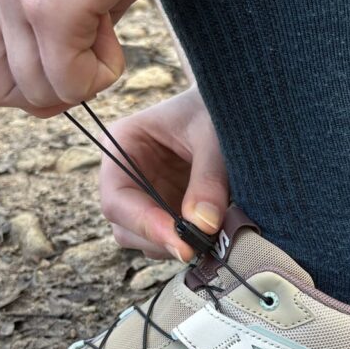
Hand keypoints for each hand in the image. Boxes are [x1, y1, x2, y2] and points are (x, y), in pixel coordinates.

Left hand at [0, 0, 188, 115]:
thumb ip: (66, 23)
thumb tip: (70, 77)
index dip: (32, 77)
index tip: (75, 44)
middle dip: (44, 92)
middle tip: (86, 57)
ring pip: (36, 94)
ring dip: (83, 79)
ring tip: (107, 26)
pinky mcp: (52, 4)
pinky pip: (71, 82)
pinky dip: (102, 73)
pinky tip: (115, 27)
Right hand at [100, 87, 228, 260]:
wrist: (232, 101)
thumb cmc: (213, 108)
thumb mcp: (212, 136)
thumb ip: (208, 179)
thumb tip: (203, 226)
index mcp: (122, 147)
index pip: (117, 200)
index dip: (145, 225)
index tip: (181, 243)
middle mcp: (126, 177)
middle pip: (125, 228)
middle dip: (161, 241)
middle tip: (202, 247)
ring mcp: (146, 197)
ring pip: (146, 240)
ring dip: (176, 246)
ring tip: (214, 237)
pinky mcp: (168, 211)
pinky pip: (170, 240)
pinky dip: (190, 244)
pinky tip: (215, 235)